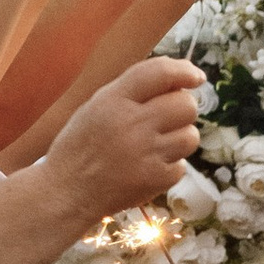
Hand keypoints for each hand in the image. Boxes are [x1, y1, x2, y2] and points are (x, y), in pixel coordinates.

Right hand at [45, 60, 206, 224]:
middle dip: (183, 109)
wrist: (66, 193)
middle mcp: (132, 124)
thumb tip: (178, 81)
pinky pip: (182, 166)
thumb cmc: (81, 147)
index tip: (196, 77)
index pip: (160, 73)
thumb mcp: (95, 107)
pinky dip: (171, 166)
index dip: (184, 70)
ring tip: (156, 145)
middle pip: (186, 105)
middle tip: (166, 119)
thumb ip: (131, 92)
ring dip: (180, 138)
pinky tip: (149, 167)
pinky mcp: (155, 180)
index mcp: (113, 100)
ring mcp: (146, 153)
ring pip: (191, 136)